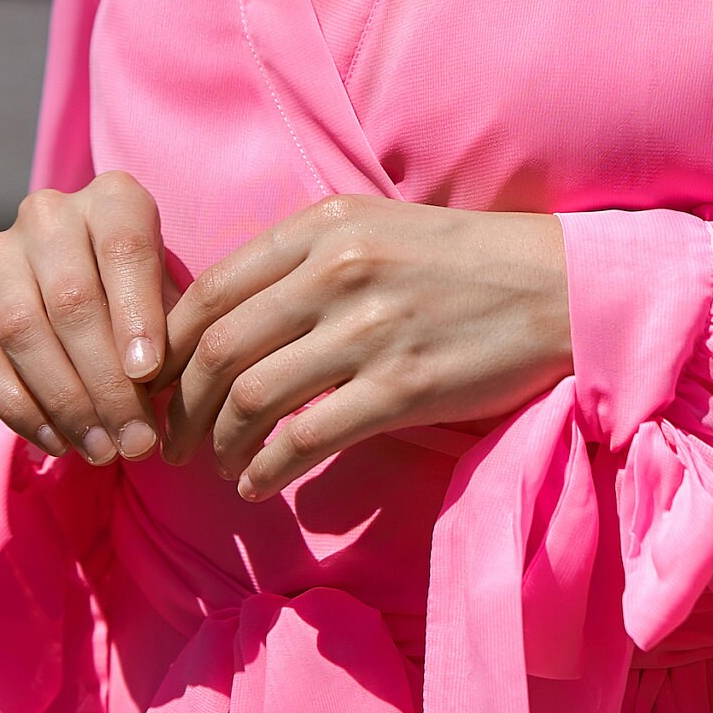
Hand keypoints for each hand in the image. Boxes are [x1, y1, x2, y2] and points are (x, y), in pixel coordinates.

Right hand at [0, 172, 172, 463]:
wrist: (80, 295)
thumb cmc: (144, 302)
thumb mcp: (172, 303)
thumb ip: (171, 333)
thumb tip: (156, 388)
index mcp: (112, 198)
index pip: (123, 248)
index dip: (136, 314)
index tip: (149, 375)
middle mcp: (49, 214)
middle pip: (71, 299)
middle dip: (105, 382)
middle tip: (134, 441)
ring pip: (22, 330)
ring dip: (64, 403)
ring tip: (101, 451)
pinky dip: (15, 407)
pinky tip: (55, 441)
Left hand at [156, 196, 571, 499]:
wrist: (558, 287)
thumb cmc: (460, 264)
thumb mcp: (374, 232)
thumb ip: (302, 262)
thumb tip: (225, 318)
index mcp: (323, 228)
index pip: (211, 291)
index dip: (167, 347)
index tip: (155, 385)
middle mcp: (337, 272)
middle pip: (219, 347)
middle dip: (179, 404)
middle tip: (169, 440)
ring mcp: (369, 330)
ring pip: (253, 395)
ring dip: (220, 440)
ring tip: (216, 464)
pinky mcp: (402, 386)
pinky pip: (307, 437)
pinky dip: (267, 468)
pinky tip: (258, 484)